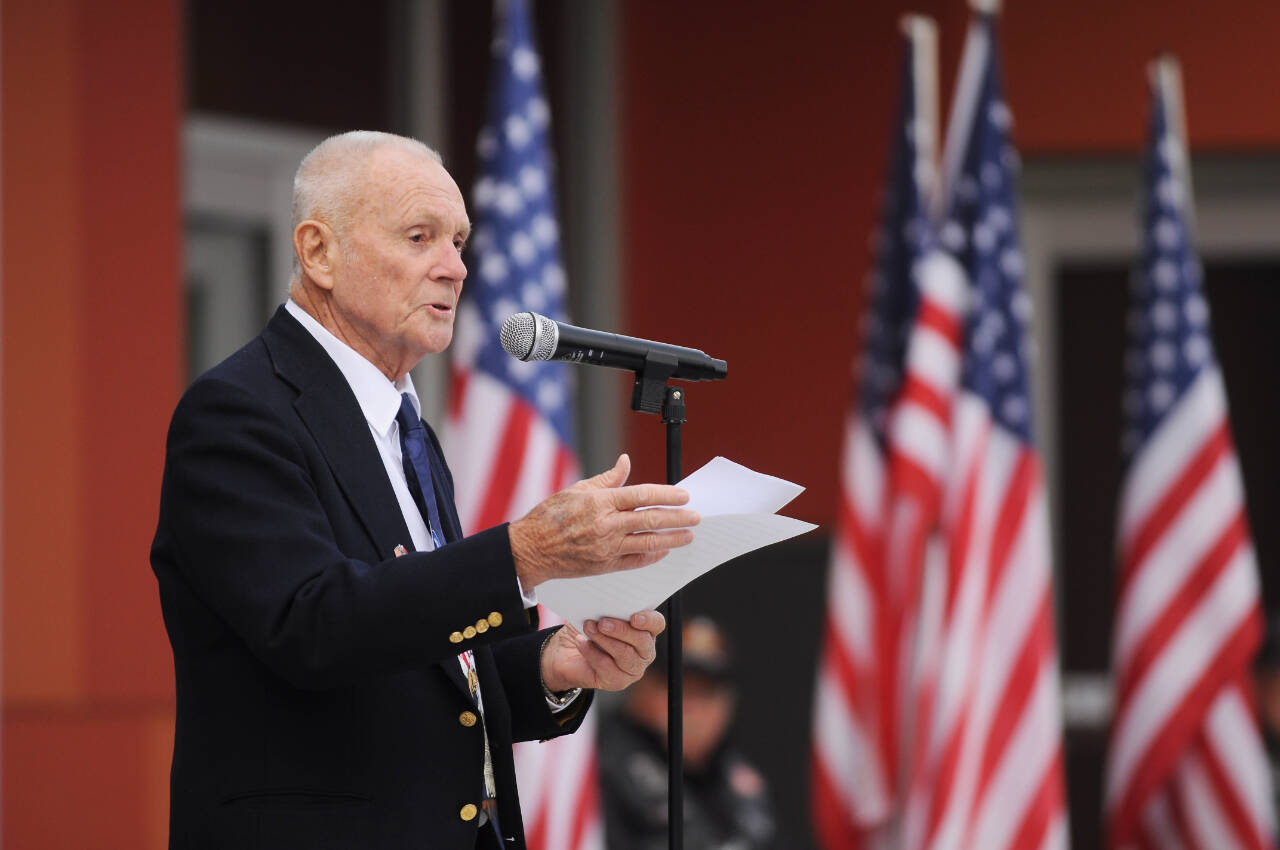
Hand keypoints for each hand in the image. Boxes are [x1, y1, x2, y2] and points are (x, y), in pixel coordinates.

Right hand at [508, 454, 698, 589]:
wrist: (531, 549)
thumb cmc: (550, 517)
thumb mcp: (578, 489)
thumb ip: (607, 478)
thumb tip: (626, 461)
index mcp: (600, 502)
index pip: (641, 495)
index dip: (665, 495)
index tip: (683, 495)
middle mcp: (605, 525)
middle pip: (650, 520)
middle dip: (677, 518)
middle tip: (695, 516)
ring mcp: (606, 547)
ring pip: (647, 542)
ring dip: (672, 538)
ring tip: (689, 535)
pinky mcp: (604, 565)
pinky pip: (635, 560)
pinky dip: (652, 554)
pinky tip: (664, 549)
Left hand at [541, 610, 665, 692]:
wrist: (567, 652)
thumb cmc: (588, 627)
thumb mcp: (597, 612)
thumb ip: (607, 606)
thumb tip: (605, 599)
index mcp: (645, 629)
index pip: (656, 623)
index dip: (649, 620)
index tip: (634, 617)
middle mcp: (644, 650)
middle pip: (642, 641)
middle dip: (622, 630)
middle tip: (602, 622)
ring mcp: (633, 668)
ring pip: (625, 654)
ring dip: (604, 639)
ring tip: (588, 628)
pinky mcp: (618, 681)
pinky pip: (607, 667)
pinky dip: (591, 652)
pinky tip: (581, 642)